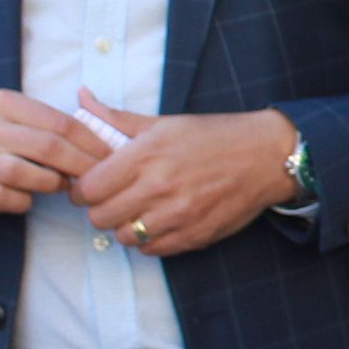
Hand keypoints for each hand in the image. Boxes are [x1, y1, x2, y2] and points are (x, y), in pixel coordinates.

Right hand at [0, 90, 108, 219]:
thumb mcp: (8, 113)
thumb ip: (47, 120)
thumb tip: (102, 131)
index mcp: (3, 104)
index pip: (60, 122)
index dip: (92, 142)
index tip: (112, 156)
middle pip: (48, 148)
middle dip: (81, 165)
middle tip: (99, 177)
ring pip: (27, 174)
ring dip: (53, 184)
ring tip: (63, 185)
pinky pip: (6, 199)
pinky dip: (25, 201)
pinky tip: (30, 197)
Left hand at [68, 93, 297, 257]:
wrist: (266, 156)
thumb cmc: (214, 136)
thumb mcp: (164, 122)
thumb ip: (117, 118)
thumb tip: (81, 97)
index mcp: (147, 154)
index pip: (89, 188)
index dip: (83, 189)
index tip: (91, 186)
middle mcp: (160, 186)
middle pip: (100, 217)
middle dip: (100, 209)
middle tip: (113, 200)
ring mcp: (179, 215)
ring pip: (124, 237)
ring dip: (125, 226)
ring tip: (137, 212)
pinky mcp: (195, 235)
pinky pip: (152, 250)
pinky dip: (149, 240)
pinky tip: (158, 222)